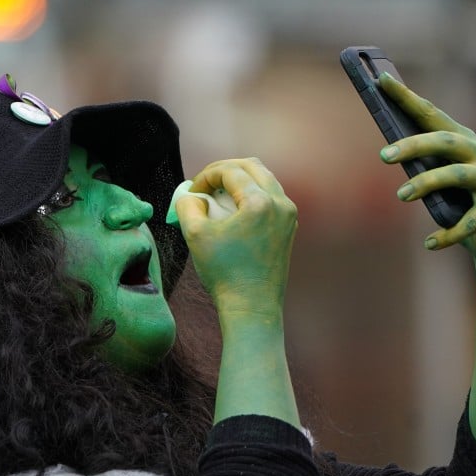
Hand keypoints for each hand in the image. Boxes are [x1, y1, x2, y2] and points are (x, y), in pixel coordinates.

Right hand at [174, 158, 297, 320]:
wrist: (252, 308)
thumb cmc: (225, 274)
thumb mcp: (195, 235)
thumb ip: (187, 205)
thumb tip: (191, 195)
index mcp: (260, 202)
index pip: (230, 171)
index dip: (206, 175)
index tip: (192, 190)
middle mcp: (280, 204)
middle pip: (252, 167)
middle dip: (225, 171)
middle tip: (205, 184)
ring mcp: (288, 216)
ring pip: (264, 180)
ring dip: (239, 182)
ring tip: (218, 198)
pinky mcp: (288, 229)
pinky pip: (270, 199)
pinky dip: (251, 196)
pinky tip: (233, 212)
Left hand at [378, 73, 475, 277]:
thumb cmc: (462, 209)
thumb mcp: (438, 187)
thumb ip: (421, 168)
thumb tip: (388, 152)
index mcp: (463, 142)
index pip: (432, 115)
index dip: (407, 98)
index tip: (380, 80)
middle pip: (447, 141)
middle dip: (414, 145)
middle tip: (384, 156)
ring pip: (459, 174)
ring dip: (427, 183)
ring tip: (401, 194)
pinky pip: (471, 221)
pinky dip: (448, 233)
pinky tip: (430, 243)